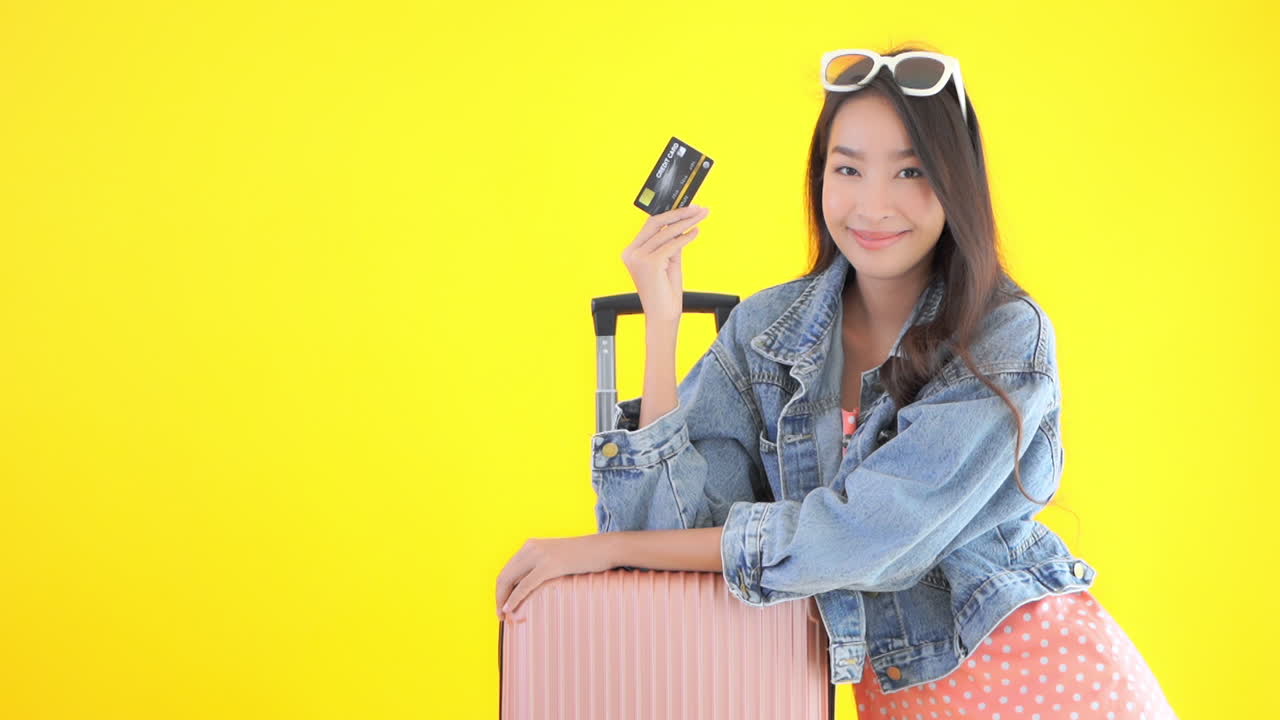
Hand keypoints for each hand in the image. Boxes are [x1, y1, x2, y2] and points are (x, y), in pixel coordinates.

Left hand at [495, 535, 617, 621]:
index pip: (508, 570)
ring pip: (510, 580)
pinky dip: (514, 599)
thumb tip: (532, 587)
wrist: (604, 548)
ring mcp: (539, 555)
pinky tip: (509, 609)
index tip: (503, 607)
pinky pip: (525, 585)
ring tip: (505, 617)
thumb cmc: (585, 557)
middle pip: (504, 576)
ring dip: (504, 601)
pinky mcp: (549, 565)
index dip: (502, 590)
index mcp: (531, 545)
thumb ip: (543, 568)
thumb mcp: (558, 559)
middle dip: (499, 597)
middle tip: (501, 617)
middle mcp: (531, 547)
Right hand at [621, 204, 709, 322]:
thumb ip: (671, 242)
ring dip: (687, 223)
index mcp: (631, 252)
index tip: (687, 208)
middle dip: (679, 213)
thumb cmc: (665, 292)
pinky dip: (686, 237)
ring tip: (701, 216)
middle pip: (656, 223)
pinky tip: (696, 232)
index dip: (670, 214)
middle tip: (697, 208)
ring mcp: (639, 258)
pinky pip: (672, 245)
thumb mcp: (669, 261)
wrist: (663, 316)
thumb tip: (682, 223)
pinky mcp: (651, 264)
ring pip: (666, 232)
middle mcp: (631, 253)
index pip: (651, 225)